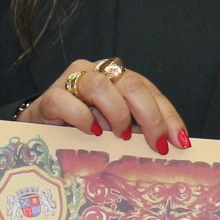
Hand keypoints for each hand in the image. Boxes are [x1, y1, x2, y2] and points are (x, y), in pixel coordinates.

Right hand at [18, 58, 188, 151]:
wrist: (40, 131)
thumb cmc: (83, 130)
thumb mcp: (116, 129)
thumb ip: (139, 130)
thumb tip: (172, 146)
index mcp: (118, 78)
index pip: (150, 91)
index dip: (167, 116)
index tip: (179, 141)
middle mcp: (98, 72)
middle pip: (130, 83)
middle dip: (149, 116)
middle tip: (155, 144)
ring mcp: (72, 81)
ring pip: (101, 86)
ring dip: (117, 113)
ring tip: (120, 135)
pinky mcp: (50, 97)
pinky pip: (67, 101)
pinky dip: (82, 117)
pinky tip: (91, 132)